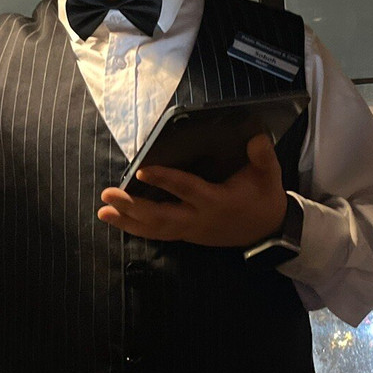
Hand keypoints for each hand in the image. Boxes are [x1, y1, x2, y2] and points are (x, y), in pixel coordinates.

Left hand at [98, 134, 288, 246]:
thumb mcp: (269, 176)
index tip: (142, 170)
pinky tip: (116, 219)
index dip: (165, 180)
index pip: (187, 189)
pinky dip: (135, 228)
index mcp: (217, 202)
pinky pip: (157, 233)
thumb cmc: (264, 198)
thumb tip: (255, 137)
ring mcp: (190, 230)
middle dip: (133, 207)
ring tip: (103, 211)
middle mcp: (199, 219)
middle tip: (109, 195)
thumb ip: (263, 157)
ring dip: (127, 221)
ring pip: (155, 229)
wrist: (267, 232)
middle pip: (161, 216)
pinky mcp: (185, 234)